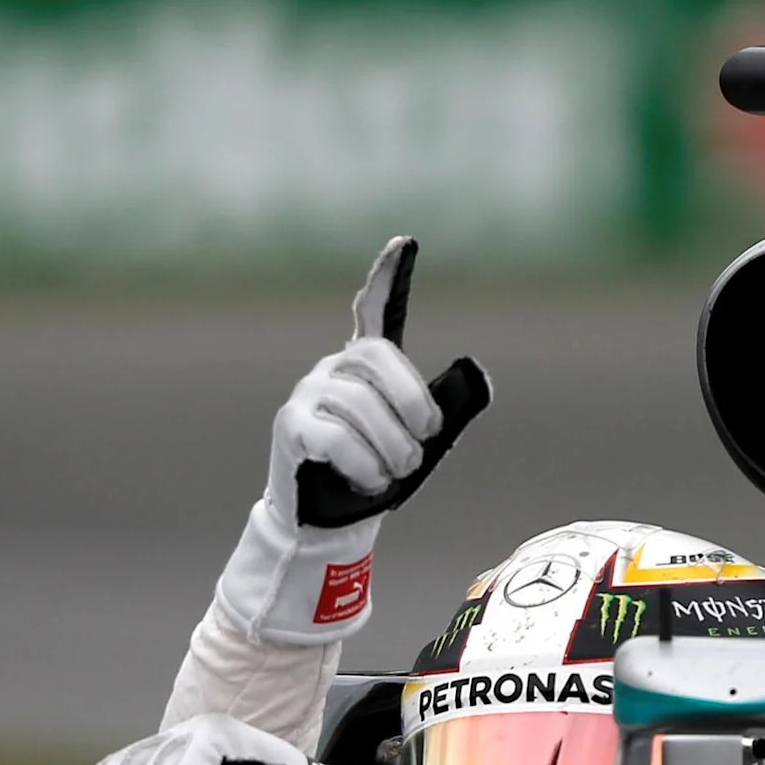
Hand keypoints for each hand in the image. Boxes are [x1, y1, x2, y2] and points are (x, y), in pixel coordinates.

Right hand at [209, 237, 489, 645]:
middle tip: (425, 440)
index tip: (405, 242)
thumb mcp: (422, 445)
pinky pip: (335, 436)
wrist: (331, 522)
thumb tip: (474, 373)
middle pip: (376, 360)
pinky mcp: (291, 427)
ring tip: (396, 472)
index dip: (391, 277)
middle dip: (411, 401)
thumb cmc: (378, 476)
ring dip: (390, 446)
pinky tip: (373, 480)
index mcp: (369, 368)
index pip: (377, 311)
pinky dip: (364, 463)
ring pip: (358, 405)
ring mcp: (309, 394)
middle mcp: (335, 369)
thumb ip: (447, 409)